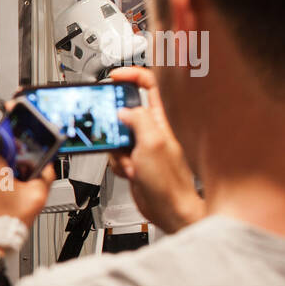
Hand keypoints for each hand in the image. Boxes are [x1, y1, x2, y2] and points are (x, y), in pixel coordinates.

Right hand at [107, 66, 206, 232]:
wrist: (169, 210)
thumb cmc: (170, 182)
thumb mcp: (152, 143)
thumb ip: (138, 120)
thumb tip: (124, 111)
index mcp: (162, 119)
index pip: (150, 84)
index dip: (132, 76)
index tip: (114, 77)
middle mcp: (153, 129)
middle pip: (125, 110)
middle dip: (115, 124)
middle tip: (114, 133)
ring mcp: (143, 144)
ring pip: (117, 134)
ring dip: (115, 149)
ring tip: (129, 161)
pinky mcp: (135, 159)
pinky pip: (116, 152)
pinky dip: (117, 162)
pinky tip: (130, 171)